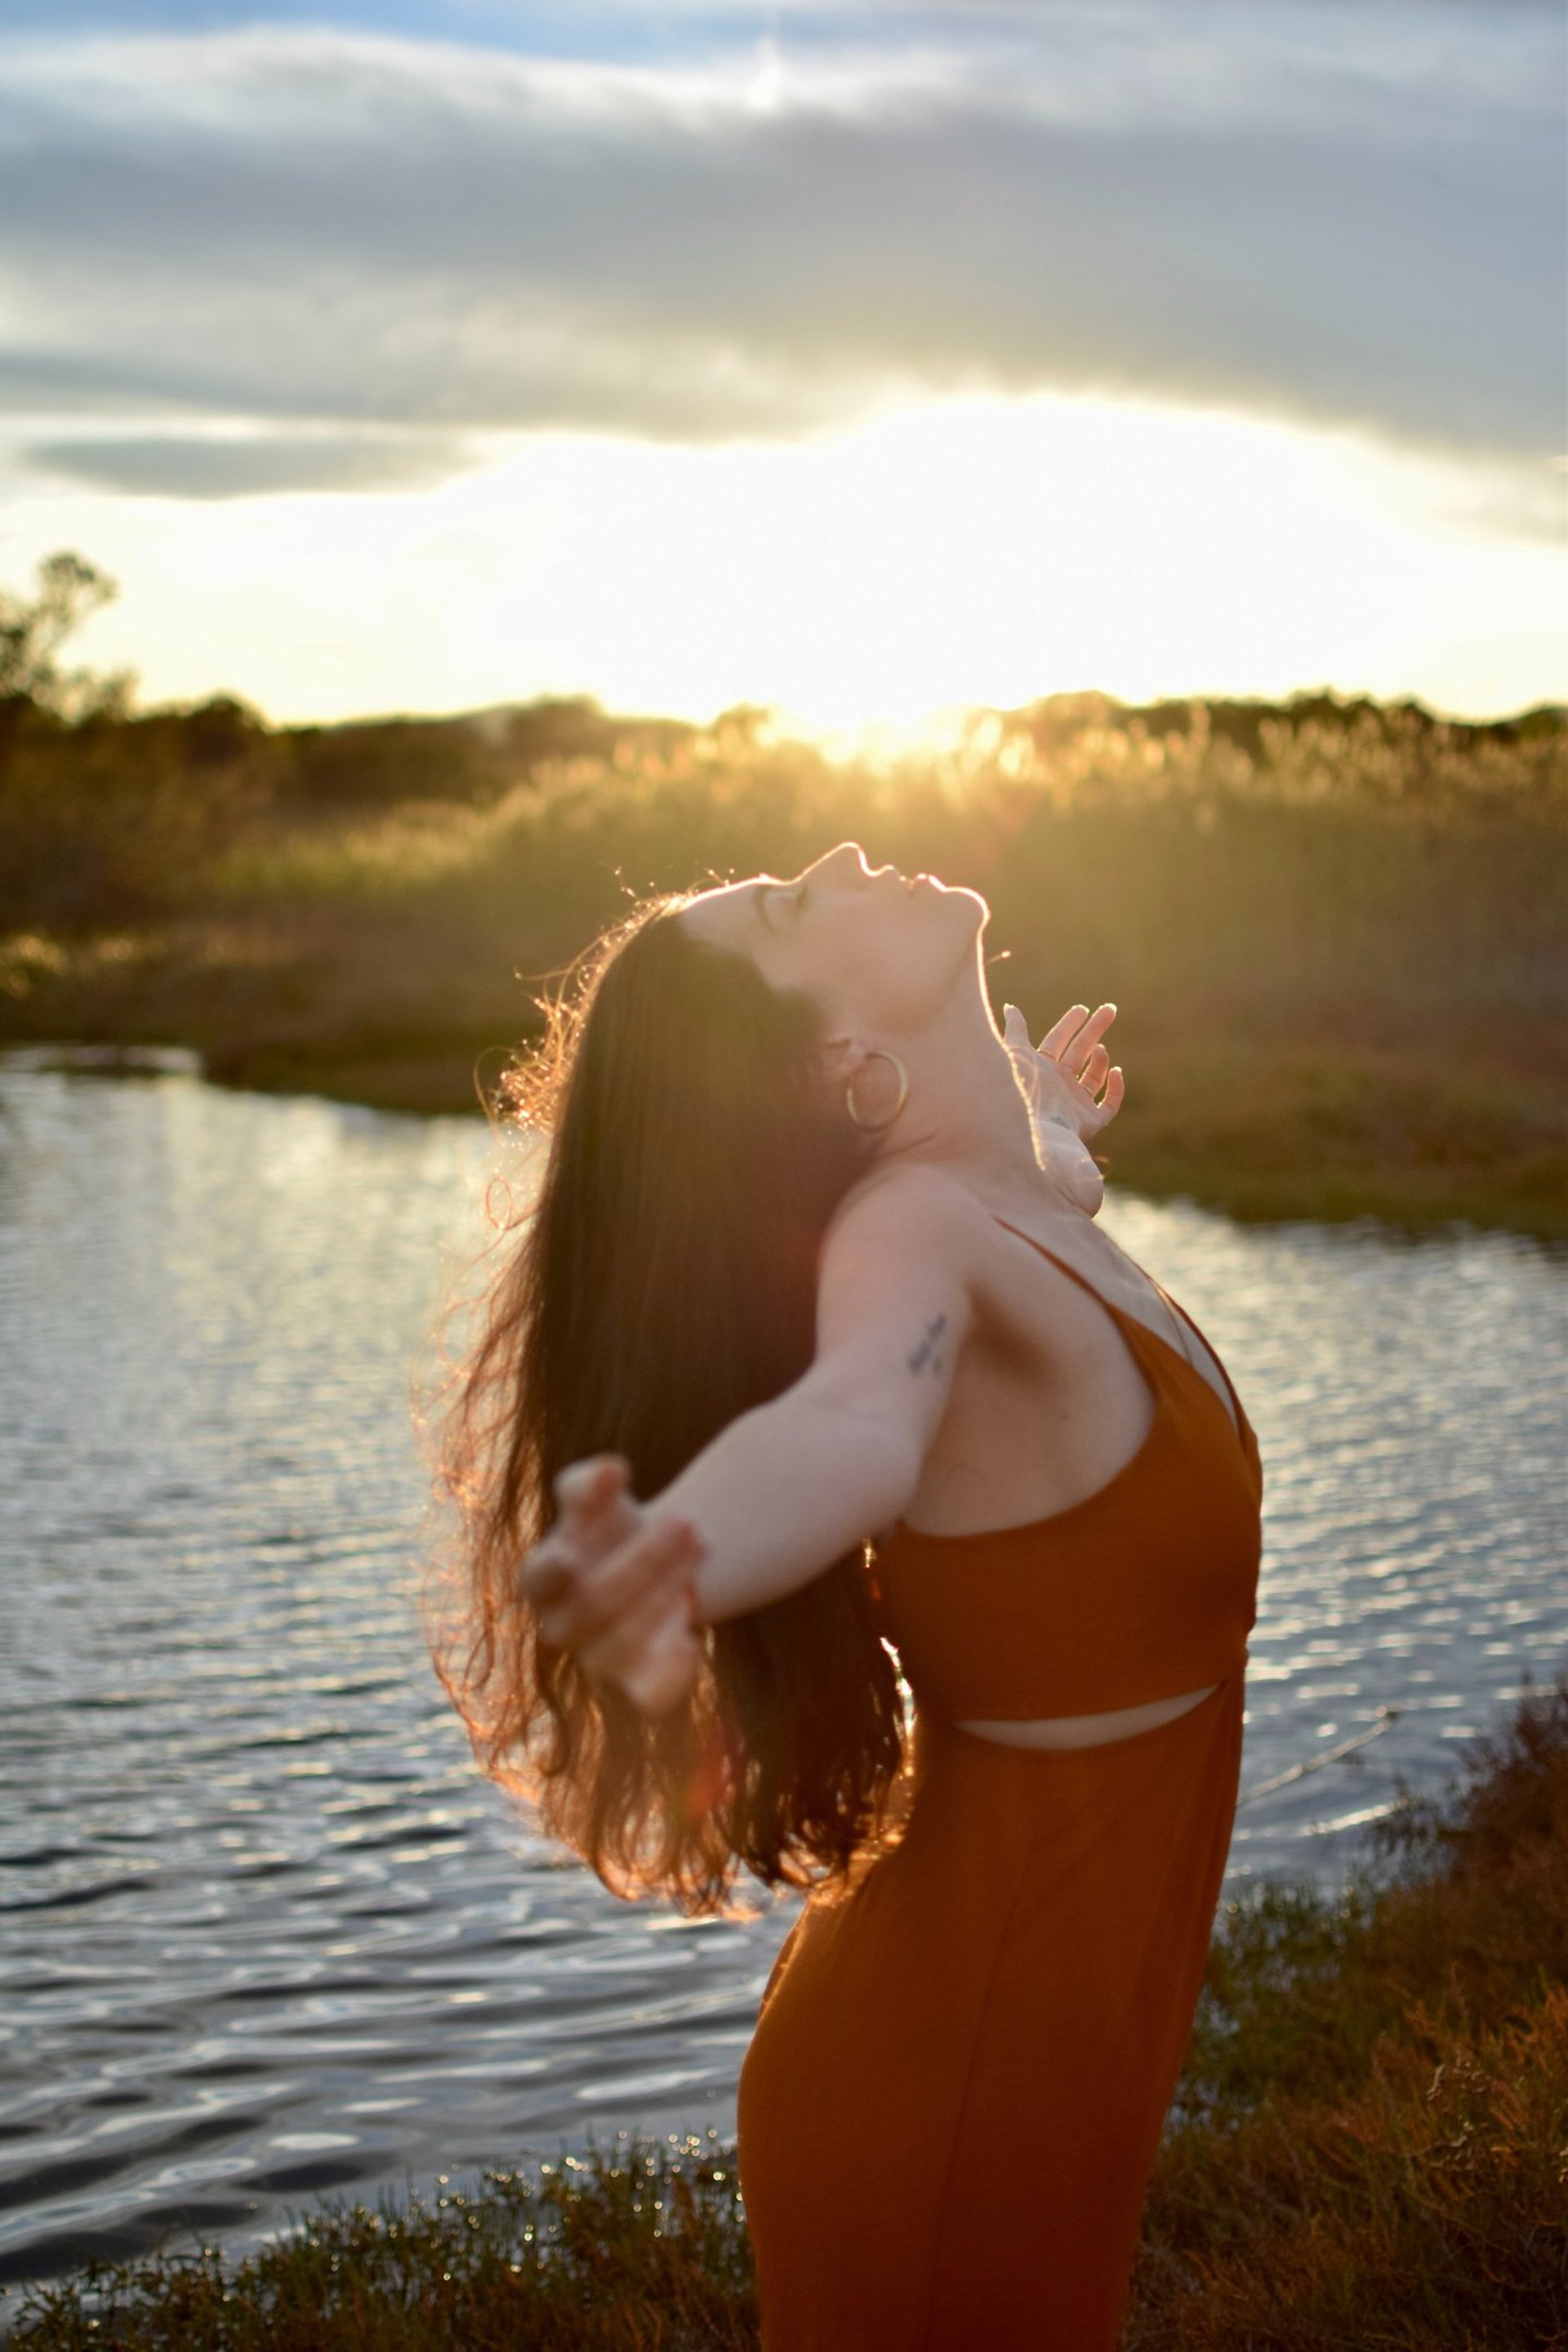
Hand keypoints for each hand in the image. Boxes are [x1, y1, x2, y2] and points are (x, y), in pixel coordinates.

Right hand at [520, 1455, 705, 1716]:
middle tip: (687, 1522)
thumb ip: (593, 1482)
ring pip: (625, 1641)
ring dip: (667, 1593)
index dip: (550, 1573)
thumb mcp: (602, 1497)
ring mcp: (598, 1659)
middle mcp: (562, 1626)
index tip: (569, 1558)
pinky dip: (670, 1674)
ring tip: (705, 1546)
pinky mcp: (636, 1683)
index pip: (537, 1580)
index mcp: (542, 1578)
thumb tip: (610, 1469)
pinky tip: (690, 1640)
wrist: (656, 1566)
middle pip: (596, 1602)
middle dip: (643, 1560)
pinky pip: (649, 1696)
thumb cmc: (614, 1526)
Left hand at [1002, 1001, 1124, 1143]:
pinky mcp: (1091, 1121)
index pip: (1057, 1041)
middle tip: (1109, 1009)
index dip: (1069, 1024)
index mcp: (1042, 1070)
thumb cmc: (1024, 1091)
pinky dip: (1116, 1089)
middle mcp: (1059, 1085)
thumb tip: (1011, 1007)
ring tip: (1100, 1048)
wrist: (1036, 1130)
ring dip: (1100, 1059)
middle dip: (1094, 1030)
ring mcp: (1076, 1103)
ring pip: (1093, 1077)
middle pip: (1079, 1052)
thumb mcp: (1016, 1054)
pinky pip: (1109, 1104)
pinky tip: (1116, 1072)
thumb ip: (1016, 1030)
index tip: (1082, 1009)